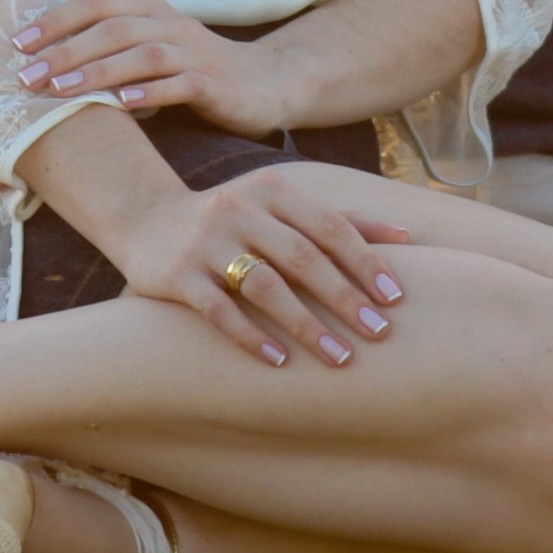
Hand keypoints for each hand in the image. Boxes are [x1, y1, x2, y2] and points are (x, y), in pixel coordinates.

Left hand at [17, 0, 285, 130]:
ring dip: (97, 70)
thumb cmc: (197, 72)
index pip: (95, 3)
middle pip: (111, 28)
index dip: (55, 20)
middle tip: (25, 75)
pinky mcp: (213, 82)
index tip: (16, 44)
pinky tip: (122, 104)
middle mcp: (169, 23)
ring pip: (140, 53)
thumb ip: (112, 54)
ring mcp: (193, 51)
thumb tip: (47, 70)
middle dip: (64, 50)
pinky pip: (178, 83)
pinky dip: (148, 92)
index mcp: (149, 11)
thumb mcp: (153, 55)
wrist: (269, 83)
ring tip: (60, 90)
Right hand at [128, 161, 416, 370]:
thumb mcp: (280, 206)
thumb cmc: (232, 218)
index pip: (329, 226)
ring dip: (305, 324)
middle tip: (379, 334)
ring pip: (264, 285)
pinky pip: (218, 310)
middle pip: (302, 256)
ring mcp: (205, 242)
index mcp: (272, 190)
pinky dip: (250, 336)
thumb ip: (339, 219)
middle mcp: (239, 210)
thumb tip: (407, 236)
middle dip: (344, 297)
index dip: (365, 262)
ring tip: (339, 358)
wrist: (145, 218)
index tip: (396, 299)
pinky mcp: (176, 274)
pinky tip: (279, 362)